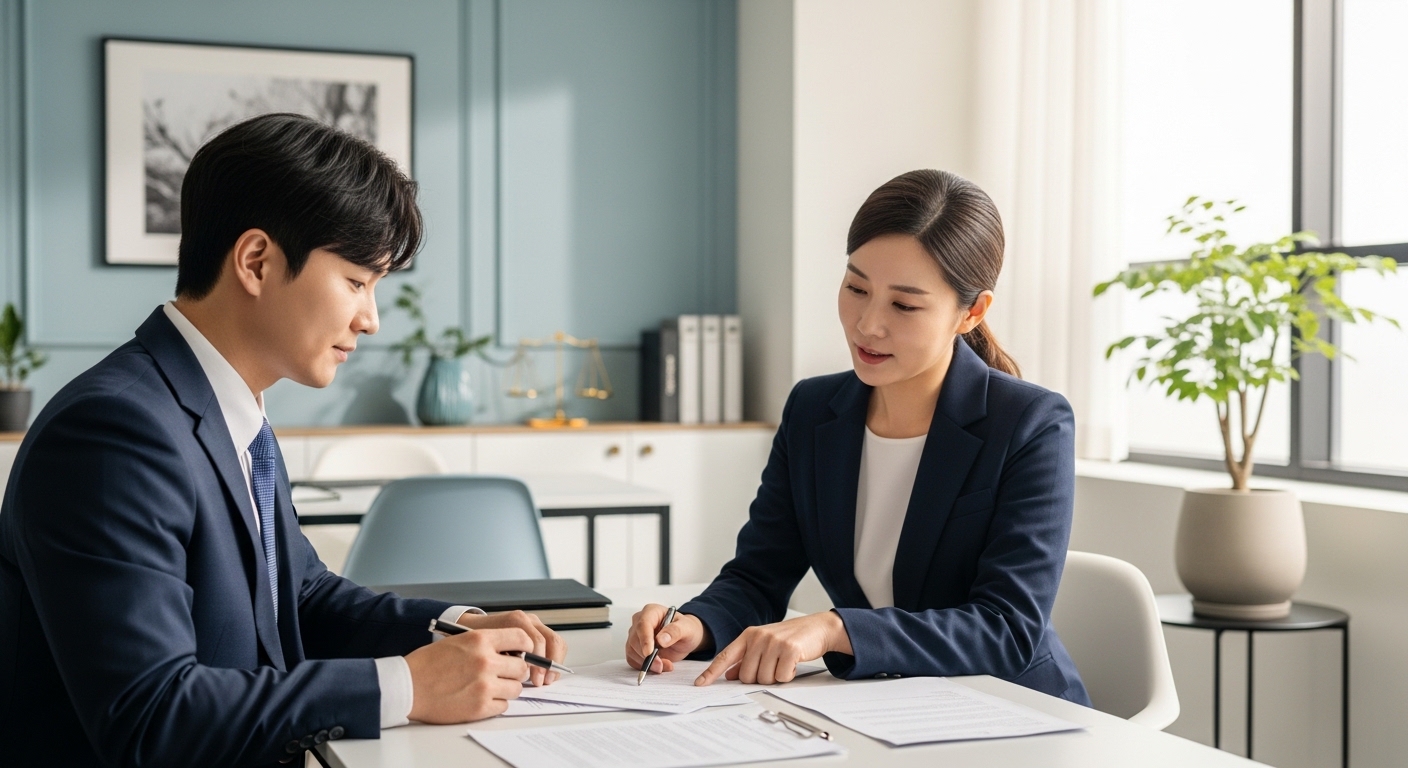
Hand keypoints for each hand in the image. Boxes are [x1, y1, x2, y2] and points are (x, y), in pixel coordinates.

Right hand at [405, 627, 530, 722]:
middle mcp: (485, 661)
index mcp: (480, 640)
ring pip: (516, 688)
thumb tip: (513, 651)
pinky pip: (504, 706)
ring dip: (507, 688)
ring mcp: (484, 686)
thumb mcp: (458, 641)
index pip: (521, 638)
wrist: (407, 687)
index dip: (525, 647)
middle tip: (504, 674)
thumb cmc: (428, 664)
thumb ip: (486, 644)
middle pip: (522, 667)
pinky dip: (496, 703)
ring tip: (490, 687)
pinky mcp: (480, 707)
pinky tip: (482, 698)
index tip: (523, 652)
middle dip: (515, 671)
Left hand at [457, 610, 567, 685]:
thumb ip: (500, 659)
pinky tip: (545, 674)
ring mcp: (535, 624)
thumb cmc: (476, 642)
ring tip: (546, 680)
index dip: (538, 664)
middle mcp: (528, 620)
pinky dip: (553, 660)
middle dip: (549, 665)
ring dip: (553, 663)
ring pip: (556, 642)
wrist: (470, 627)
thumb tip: (522, 673)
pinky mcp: (538, 631)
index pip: (537, 642)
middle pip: (551, 640)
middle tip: (541, 682)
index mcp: (515, 621)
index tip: (534, 680)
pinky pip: (553, 644)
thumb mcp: (483, 649)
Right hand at [625, 604, 709, 674]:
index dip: (645, 639)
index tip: (649, 653)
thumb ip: (675, 631)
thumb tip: (661, 640)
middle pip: (635, 640)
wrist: (685, 638)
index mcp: (651, 611)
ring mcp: (635, 635)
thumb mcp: (687, 628)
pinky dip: (643, 666)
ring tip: (665, 665)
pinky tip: (657, 666)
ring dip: (647, 663)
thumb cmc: (685, 629)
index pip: (643, 624)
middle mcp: (640, 622)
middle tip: (662, 665)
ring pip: (632, 651)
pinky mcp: (634, 648)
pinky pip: (632, 659)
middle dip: (647, 656)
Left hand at [695, 611, 850, 685]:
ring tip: (783, 664)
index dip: (711, 672)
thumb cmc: (790, 638)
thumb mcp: (764, 645)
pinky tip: (793, 664)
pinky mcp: (788, 649)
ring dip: (775, 677)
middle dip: (759, 678)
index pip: (725, 657)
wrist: (817, 628)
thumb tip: (729, 675)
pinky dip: (788, 676)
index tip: (700, 684)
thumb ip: (746, 658)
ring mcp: (773, 642)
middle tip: (772, 668)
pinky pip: (781, 677)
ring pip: (763, 679)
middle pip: (745, 676)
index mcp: (748, 635)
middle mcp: (758, 637)